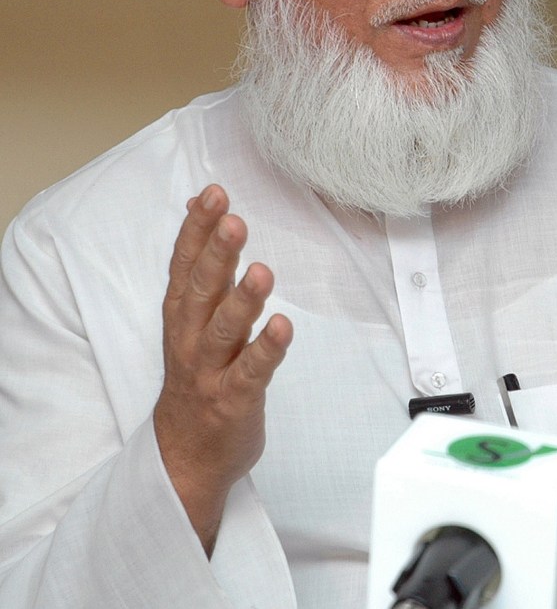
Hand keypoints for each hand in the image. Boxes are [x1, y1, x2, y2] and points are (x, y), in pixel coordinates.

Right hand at [153, 184, 292, 553]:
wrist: (184, 455)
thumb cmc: (195, 372)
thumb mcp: (189, 316)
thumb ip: (200, 265)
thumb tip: (200, 207)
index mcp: (180, 313)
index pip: (184, 263)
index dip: (197, 229)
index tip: (213, 195)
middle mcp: (190, 337)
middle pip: (201, 291)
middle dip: (217, 255)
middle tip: (234, 221)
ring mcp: (210, 370)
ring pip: (224, 331)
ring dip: (243, 301)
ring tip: (262, 271)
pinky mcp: (234, 399)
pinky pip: (251, 372)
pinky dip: (267, 350)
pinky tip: (283, 327)